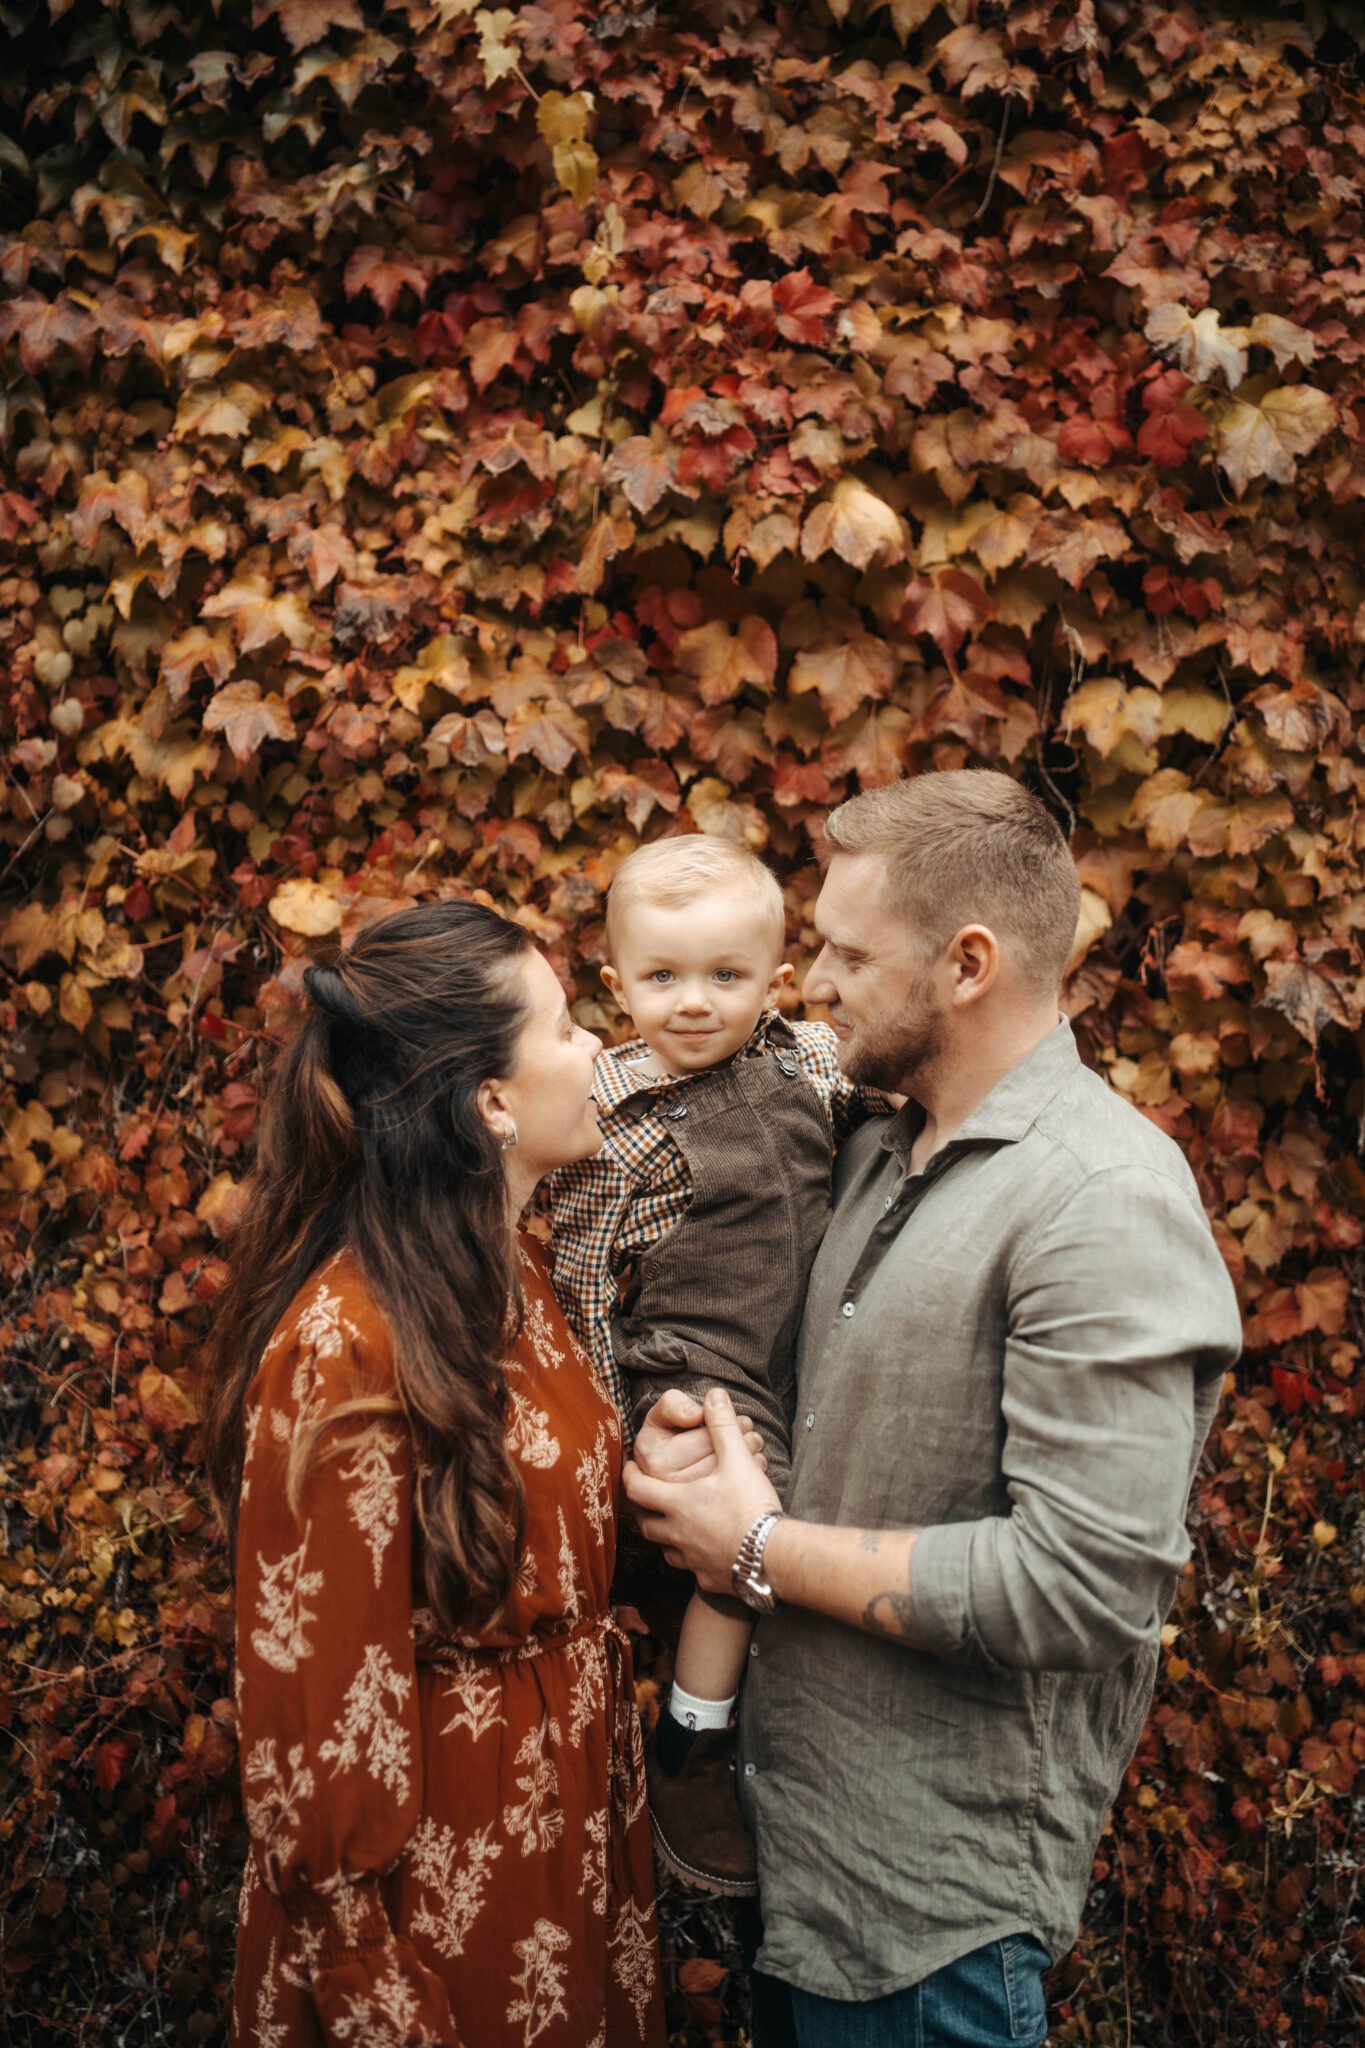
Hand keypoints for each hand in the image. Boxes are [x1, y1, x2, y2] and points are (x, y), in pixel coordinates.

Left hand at [624, 1388, 781, 1592]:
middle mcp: (677, 1534)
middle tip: (646, 1498)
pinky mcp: (709, 1579)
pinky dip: (690, 1559)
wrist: (773, 1557)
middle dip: (643, 1509)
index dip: (630, 1476)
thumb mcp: (738, 1459)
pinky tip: (702, 1553)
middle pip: (646, 1523)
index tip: (629, 1468)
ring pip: (666, 1549)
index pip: (637, 1489)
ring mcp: (692, 1560)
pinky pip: (691, 1570)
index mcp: (677, 1503)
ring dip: (664, 1537)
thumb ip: (723, 1426)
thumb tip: (713, 1395)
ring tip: (671, 1526)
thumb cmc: (751, 1507)